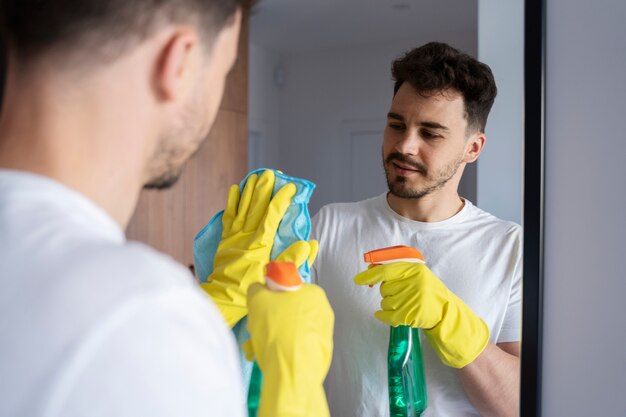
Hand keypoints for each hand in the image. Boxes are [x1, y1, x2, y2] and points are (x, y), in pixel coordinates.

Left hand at [201, 170, 295, 326]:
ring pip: (242, 208)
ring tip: (255, 175)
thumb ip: (293, 260)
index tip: (290, 188)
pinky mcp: (226, 239)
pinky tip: (235, 189)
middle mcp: (246, 236)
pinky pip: (229, 216)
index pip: (272, 215)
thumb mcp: (276, 278)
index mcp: (260, 244)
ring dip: (249, 190)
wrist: (225, 297)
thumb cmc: (253, 288)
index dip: (282, 200)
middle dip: (264, 188)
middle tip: (271, 173)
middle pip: (256, 207)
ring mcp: (234, 236)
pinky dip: (232, 202)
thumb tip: (309, 244)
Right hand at [243, 282, 333, 416]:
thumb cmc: (276, 328)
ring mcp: (324, 333)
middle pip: (287, 311)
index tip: (259, 310)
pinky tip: (270, 358)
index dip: (269, 298)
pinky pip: (297, 346)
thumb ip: (257, 288)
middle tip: (255, 330)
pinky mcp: (321, 353)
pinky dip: (283, 349)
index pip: (287, 289)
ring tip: (257, 348)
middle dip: (268, 320)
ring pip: (290, 330)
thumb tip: (259, 289)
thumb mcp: (257, 299)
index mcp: (314, 293)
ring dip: (271, 336)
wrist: (292, 370)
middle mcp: (323, 311)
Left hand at [354, 262, 488, 367]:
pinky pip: (386, 315)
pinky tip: (384, 315)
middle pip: (385, 288)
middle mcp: (414, 283)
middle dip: (388, 292)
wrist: (445, 311)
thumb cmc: (427, 290)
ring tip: (404, 304)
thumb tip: (370, 269)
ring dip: (389, 304)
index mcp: (414, 269)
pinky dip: (382, 316)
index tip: (358, 280)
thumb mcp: (416, 274)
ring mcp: (412, 299)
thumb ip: (395, 270)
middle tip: (402, 294)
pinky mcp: (410, 315)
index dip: (370, 275)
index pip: (386, 270)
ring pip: (385, 302)